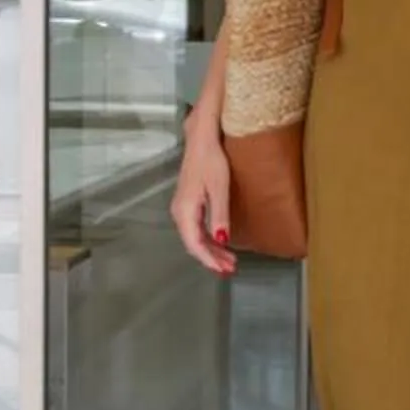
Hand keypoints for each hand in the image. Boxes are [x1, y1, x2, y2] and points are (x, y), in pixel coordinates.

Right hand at [170, 121, 234, 276]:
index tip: (224, 270)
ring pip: (194, 237)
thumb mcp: (219, 189)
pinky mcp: (187, 203)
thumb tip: (222, 241)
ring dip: (211, 250)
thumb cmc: (211, 160)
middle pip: (193, 243)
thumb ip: (219, 216)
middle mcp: (179, 212)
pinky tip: (221, 242)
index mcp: (185, 211)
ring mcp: (182, 208)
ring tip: (229, 261)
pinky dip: (208, 239)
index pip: (194, 244)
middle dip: (211, 258)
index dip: (209, 260)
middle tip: (230, 268)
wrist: (202, 139)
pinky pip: (195, 228)